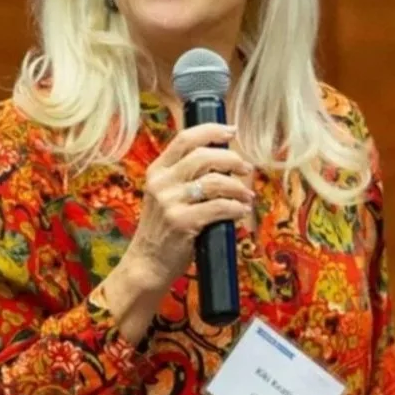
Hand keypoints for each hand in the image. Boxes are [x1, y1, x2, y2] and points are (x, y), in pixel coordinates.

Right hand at [124, 122, 254, 292]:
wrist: (147, 264)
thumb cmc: (164, 229)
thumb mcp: (165, 196)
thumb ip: (184, 177)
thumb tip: (224, 160)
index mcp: (157, 171)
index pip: (185, 139)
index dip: (211, 130)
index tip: (232, 131)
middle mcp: (161, 183)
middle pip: (204, 156)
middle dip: (232, 159)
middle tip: (246, 168)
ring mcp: (170, 203)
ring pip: (215, 181)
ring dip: (238, 187)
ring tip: (246, 196)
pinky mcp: (181, 222)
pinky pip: (218, 208)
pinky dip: (235, 208)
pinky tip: (241, 212)